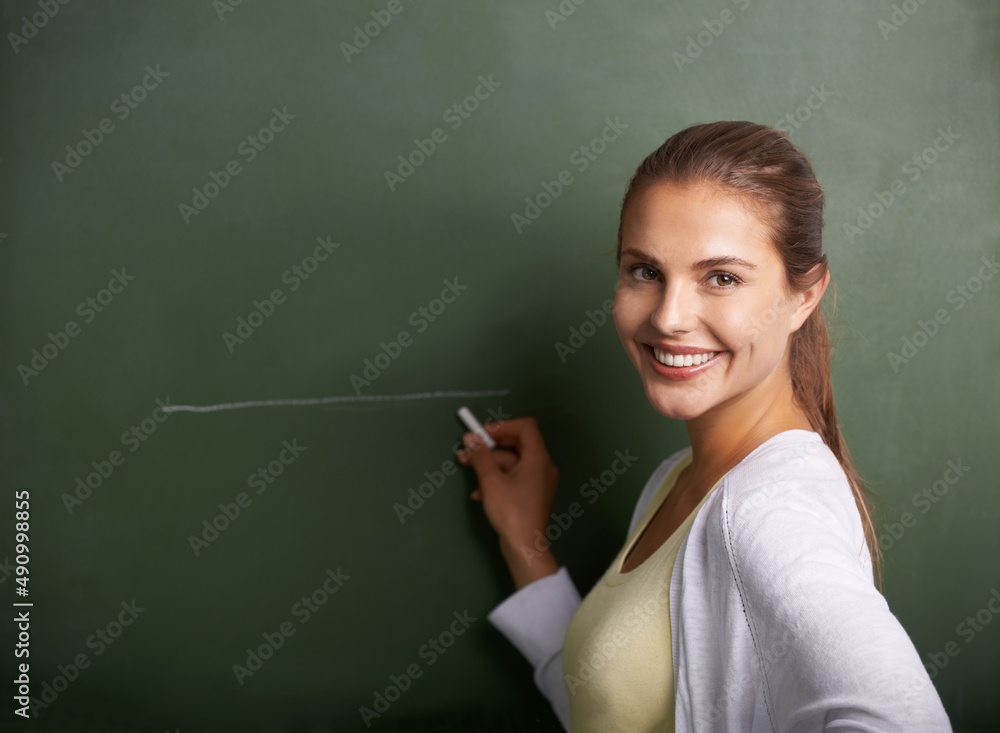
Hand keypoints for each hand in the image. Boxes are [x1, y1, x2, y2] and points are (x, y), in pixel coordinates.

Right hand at [456, 416, 560, 587]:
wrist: (524, 547)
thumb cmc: (511, 511)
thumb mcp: (491, 481)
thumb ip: (480, 456)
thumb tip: (471, 439)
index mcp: (538, 458)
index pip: (525, 427)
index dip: (502, 426)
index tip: (482, 434)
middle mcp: (543, 466)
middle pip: (516, 444)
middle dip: (489, 446)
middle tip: (468, 449)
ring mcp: (538, 481)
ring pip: (512, 463)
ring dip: (488, 464)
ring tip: (465, 467)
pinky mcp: (531, 494)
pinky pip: (514, 478)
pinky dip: (497, 479)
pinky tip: (479, 493)